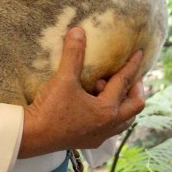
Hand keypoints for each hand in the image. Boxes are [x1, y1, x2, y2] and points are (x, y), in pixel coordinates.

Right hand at [18, 27, 145, 157]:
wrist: (33, 136)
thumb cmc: (51, 109)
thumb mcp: (63, 79)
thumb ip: (73, 54)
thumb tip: (78, 31)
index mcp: (107, 110)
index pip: (124, 83)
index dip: (132, 66)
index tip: (139, 54)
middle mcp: (108, 126)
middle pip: (134, 107)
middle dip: (135, 89)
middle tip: (130, 76)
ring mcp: (99, 136)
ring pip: (123, 120)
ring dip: (122, 103)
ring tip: (108, 88)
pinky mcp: (88, 141)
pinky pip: (109, 128)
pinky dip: (109, 114)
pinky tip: (94, 105)